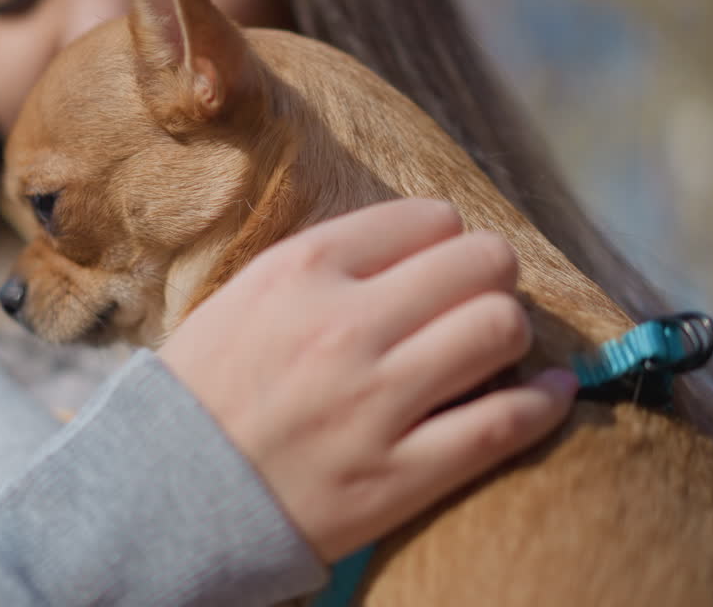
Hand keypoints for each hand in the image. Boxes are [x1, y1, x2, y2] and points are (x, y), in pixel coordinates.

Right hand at [157, 198, 577, 562]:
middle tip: (478, 298)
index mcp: (300, 271)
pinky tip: (550, 393)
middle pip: (481, 264)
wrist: (162, 492)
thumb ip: (327, 265)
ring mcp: (374, 402)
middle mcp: (343, 326)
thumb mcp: (246, 298)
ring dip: (509, 334)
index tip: (441, 262)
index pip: (427, 219)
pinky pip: (504, 424)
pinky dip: (544, 403)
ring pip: (501, 330)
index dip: (446, 238)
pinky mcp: (397, 474)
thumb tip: (423, 244)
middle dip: (492, 276)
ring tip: (492, 348)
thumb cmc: (204, 388)